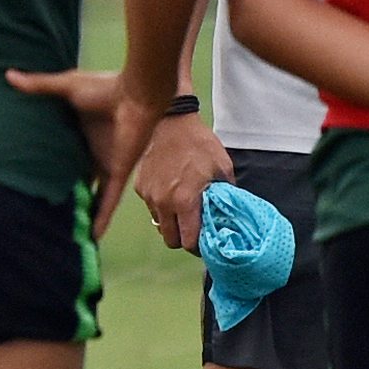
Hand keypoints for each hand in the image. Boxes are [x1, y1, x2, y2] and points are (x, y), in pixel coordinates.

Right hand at [4, 66, 159, 236]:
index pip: (61, 155)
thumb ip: (39, 86)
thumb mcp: (66, 87)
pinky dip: (101, 218)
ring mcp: (104, 165)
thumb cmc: (104, 87)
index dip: (47, 167)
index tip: (30, 179)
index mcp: (79, 134)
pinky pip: (107, 201)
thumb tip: (8, 75)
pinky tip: (92, 238)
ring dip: (81, 213)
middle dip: (63, 195)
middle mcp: (91, 153)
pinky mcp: (116, 173)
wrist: (136, 94)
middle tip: (40, 212)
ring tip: (63, 235)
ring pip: (90, 196)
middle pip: (74, 180)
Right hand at [131, 109, 234, 251]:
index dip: (198, 246)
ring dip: (171, 222)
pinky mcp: (140, 187)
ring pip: (159, 224)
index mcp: (184, 201)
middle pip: (170, 240)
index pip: (188, 241)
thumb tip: (229, 215)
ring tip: (182, 207)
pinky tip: (171, 189)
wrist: (172, 122)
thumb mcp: (222, 169)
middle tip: (194, 229)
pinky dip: (161, 205)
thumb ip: (225, 196)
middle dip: (183, 239)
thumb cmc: (200, 144)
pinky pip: (151, 206)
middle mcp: (163, 202)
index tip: (204, 242)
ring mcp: (148, 195)